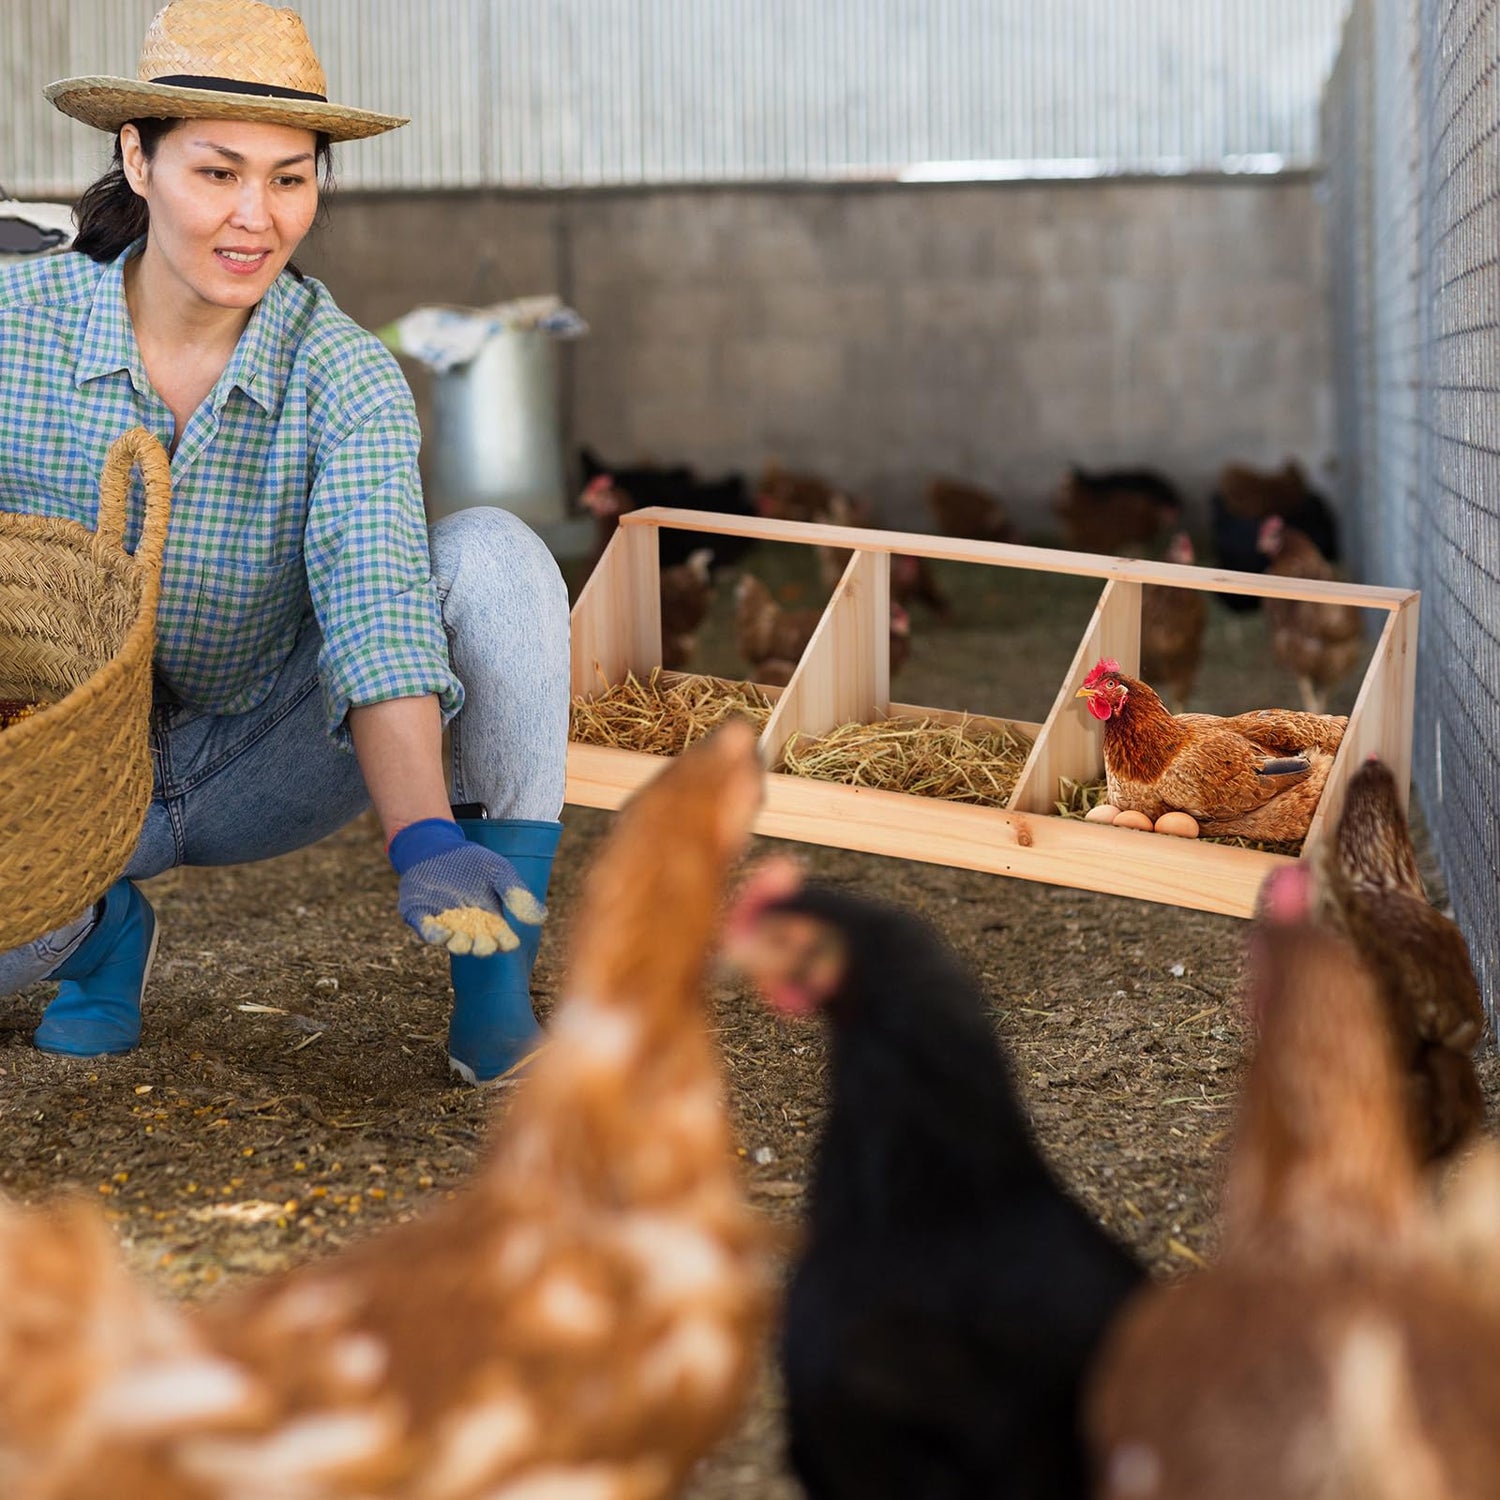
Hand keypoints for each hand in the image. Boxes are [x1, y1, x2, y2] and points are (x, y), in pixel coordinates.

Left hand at [388, 819, 545, 955]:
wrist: (439, 848)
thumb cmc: (474, 863)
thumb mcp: (499, 872)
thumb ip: (517, 893)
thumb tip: (541, 919)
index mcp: (491, 920)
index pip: (502, 938)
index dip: (506, 942)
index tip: (509, 941)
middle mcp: (470, 928)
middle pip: (479, 945)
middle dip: (482, 947)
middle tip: (484, 945)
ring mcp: (445, 924)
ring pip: (454, 943)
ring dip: (459, 945)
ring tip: (463, 942)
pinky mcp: (422, 918)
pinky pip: (428, 932)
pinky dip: (435, 935)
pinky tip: (443, 933)